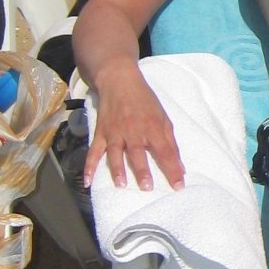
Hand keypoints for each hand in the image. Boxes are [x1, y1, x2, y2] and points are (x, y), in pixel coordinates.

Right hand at [84, 67, 185, 191]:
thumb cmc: (145, 101)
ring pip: (115, 153)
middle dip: (143, 170)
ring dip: (118, 169)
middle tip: (147, 187)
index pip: (165, 152)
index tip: (178, 186)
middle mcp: (133, 131)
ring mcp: (115, 132)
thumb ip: (171, 144)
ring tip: (121, 185)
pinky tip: (88, 181)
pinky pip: (94, 151)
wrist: (119, 81)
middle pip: (138, 153)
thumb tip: (181, 168)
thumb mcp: (163, 118)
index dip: (172, 169)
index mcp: (152, 128)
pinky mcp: (101, 133)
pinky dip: (89, 166)